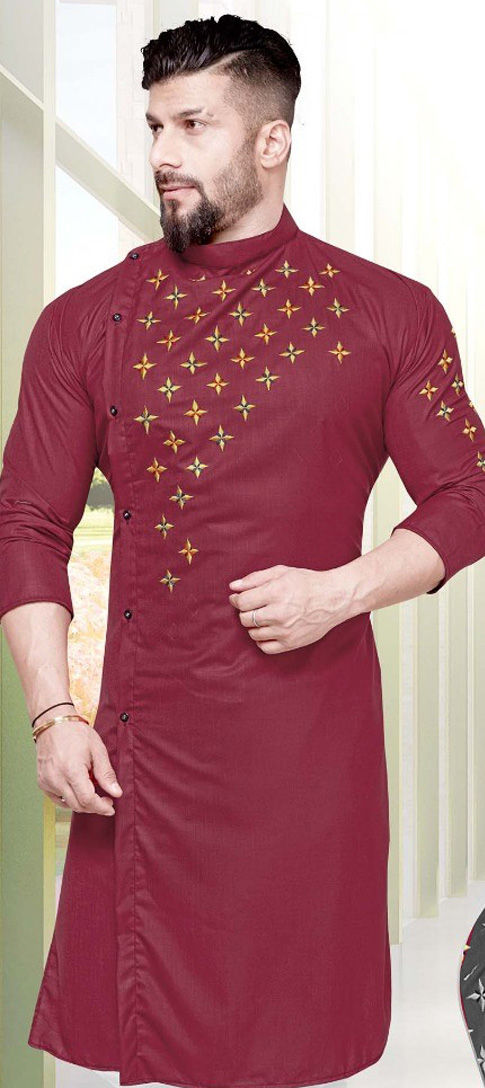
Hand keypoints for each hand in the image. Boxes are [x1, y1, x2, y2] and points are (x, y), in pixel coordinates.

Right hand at [35, 718, 122, 814]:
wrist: (53, 723)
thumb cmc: (76, 733)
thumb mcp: (97, 750)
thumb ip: (106, 774)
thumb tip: (116, 792)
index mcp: (71, 770)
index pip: (87, 800)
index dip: (101, 807)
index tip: (111, 806)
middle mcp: (56, 779)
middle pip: (78, 806)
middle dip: (95, 807)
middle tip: (106, 799)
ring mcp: (47, 782)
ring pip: (68, 804)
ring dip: (83, 803)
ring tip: (91, 787)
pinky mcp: (42, 782)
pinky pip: (58, 799)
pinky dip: (70, 799)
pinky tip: (78, 789)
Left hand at [228, 563, 350, 653]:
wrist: (335, 598)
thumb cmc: (307, 583)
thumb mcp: (281, 572)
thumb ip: (255, 578)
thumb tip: (233, 587)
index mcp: (276, 592)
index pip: (242, 602)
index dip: (236, 599)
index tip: (239, 598)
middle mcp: (280, 613)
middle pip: (245, 619)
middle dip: (245, 612)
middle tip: (254, 606)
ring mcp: (286, 630)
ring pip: (253, 634)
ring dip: (254, 625)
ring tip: (264, 617)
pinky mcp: (292, 643)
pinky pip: (265, 648)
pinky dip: (262, 640)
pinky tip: (268, 630)